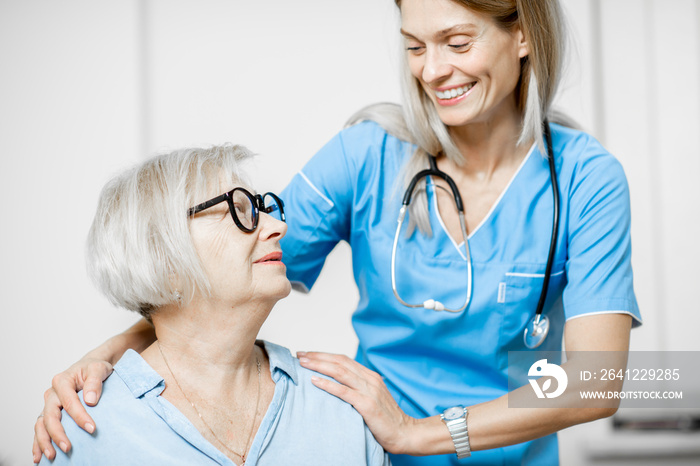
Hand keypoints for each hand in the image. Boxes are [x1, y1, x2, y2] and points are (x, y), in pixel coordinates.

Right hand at [32, 358, 112, 462]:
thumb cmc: (95, 368)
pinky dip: (38, 442)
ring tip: (51, 457)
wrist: (90, 367)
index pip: (69, 402)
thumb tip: (90, 400)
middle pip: (50, 416)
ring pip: (41, 425)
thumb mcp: (99, 369)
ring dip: (44, 442)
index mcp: (62, 381)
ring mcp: (49, 404)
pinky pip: (41, 429)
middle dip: (58, 434)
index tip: (92, 428)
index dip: (79, 417)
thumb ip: (95, 382)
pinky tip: (39, 456)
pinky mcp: (50, 412)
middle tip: (68, 448)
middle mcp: (52, 393)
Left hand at [297, 351, 415, 453]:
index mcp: (370, 376)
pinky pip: (344, 391)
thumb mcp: (372, 398)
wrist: (405, 433)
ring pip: (340, 372)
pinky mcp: (367, 404)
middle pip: (339, 361)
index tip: (307, 354)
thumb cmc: (386, 419)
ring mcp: (369, 391)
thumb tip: (337, 386)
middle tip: (299, 355)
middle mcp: (369, 379)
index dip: (324, 355)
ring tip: (303, 363)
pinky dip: (328, 384)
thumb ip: (358, 389)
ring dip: (319, 365)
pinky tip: (314, 381)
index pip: (343, 359)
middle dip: (317, 356)